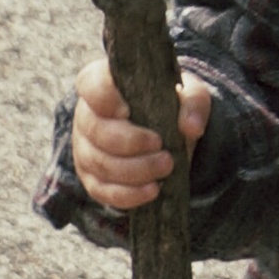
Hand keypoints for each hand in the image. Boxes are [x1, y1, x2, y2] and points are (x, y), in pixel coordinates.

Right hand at [70, 53, 211, 212]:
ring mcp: (85, 148)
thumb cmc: (169, 104)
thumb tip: (191, 127)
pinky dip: (128, 194)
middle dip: (130, 143)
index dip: (104, 98)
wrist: (167, 132)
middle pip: (96, 130)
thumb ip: (193, 102)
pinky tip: (152, 190)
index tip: (127, 111)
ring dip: (135, 170)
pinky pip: (102, 190)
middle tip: (164, 150)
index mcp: (104, 84)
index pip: (90, 84)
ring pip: (100, 163)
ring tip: (166, 167)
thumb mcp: (189, 94)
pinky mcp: (92, 178)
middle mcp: (87, 115)